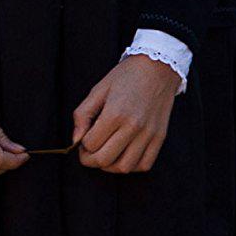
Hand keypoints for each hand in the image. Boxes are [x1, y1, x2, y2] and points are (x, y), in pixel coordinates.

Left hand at [69, 52, 179, 172]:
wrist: (158, 67)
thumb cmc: (126, 76)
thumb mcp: (98, 90)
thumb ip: (82, 115)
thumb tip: (75, 140)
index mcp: (115, 113)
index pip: (90, 144)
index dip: (81, 146)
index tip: (83, 139)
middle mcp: (133, 127)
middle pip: (104, 160)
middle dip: (90, 160)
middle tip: (89, 151)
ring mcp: (148, 134)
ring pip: (124, 167)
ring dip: (110, 166)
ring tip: (106, 153)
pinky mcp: (160, 137)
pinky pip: (144, 165)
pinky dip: (131, 166)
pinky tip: (124, 154)